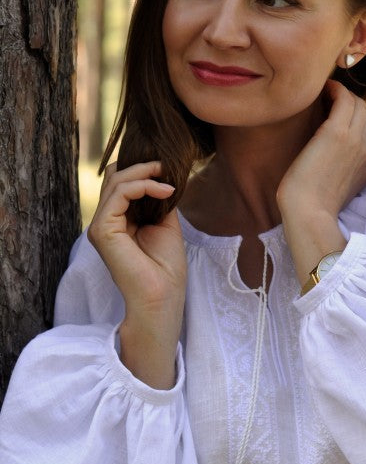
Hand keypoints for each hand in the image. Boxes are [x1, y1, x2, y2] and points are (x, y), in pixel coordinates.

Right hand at [88, 161, 186, 387]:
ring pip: (115, 181)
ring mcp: (100, 226)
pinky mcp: (102, 230)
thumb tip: (163, 177)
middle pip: (114, 177)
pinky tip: (164, 192)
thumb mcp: (166, 225)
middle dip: (142, 167)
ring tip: (167, 179)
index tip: (167, 168)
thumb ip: (159, 201)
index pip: (120, 183)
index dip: (141, 170)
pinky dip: (142, 186)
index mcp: (118, 221)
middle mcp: (106, 222)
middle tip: (166, 166)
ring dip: (144, 174)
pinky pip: (118, 194)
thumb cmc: (166, 269)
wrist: (162, 297)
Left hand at [277, 81, 365, 286]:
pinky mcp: (337, 133)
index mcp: (365, 166)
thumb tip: (322, 156)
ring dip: (341, 94)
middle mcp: (365, 151)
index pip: (365, 131)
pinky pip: (344, 99)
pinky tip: (320, 90)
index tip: (332, 112)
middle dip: (348, 102)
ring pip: (358, 104)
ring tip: (322, 93)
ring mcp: (354, 141)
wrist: (308, 215)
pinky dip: (334, 89)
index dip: (351, 118)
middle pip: (365, 113)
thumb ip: (335, 170)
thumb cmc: (309, 207)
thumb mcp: (331, 188)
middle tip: (326, 98)